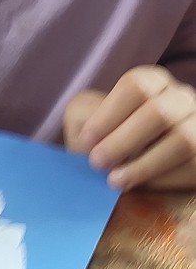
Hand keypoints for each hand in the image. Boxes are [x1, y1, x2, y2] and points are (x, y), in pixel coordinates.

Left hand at [64, 67, 195, 190]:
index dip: (109, 114)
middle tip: (98, 163)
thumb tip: (92, 138)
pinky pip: (192, 166)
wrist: (127, 170)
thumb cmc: (105, 141)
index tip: (87, 140)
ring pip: (182, 141)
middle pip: (160, 112)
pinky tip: (141, 186)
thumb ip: (83, 117)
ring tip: (115, 181)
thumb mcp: (86, 119)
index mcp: (153, 82)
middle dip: (124, 141)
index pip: (137, 86)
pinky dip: (163, 180)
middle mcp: (181, 99)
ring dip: (144, 165)